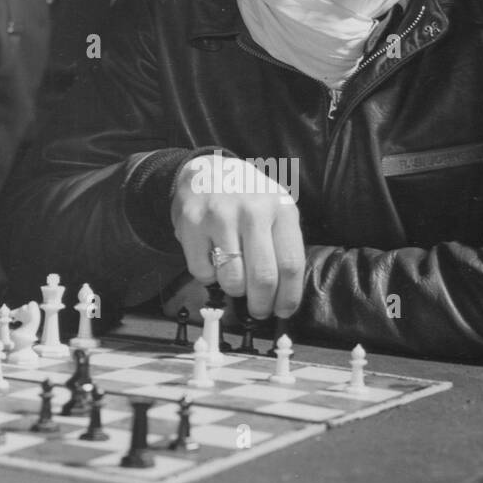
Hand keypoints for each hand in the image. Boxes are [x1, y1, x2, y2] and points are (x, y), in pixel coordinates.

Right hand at [170, 154, 304, 320]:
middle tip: (258, 311)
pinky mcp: (192, 223)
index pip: (290, 264)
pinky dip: (209, 276)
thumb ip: (282, 245)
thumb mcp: (275, 209)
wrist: (207, 171)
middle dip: (261, 304)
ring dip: (235, 290)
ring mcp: (220, 216)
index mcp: (281, 208)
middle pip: (263, 277)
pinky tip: (213, 259)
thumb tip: (283, 296)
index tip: (283, 311)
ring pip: (232, 280)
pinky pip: (203, 272)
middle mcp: (253, 210)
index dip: (288, 296)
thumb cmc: (248, 198)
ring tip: (235, 279)